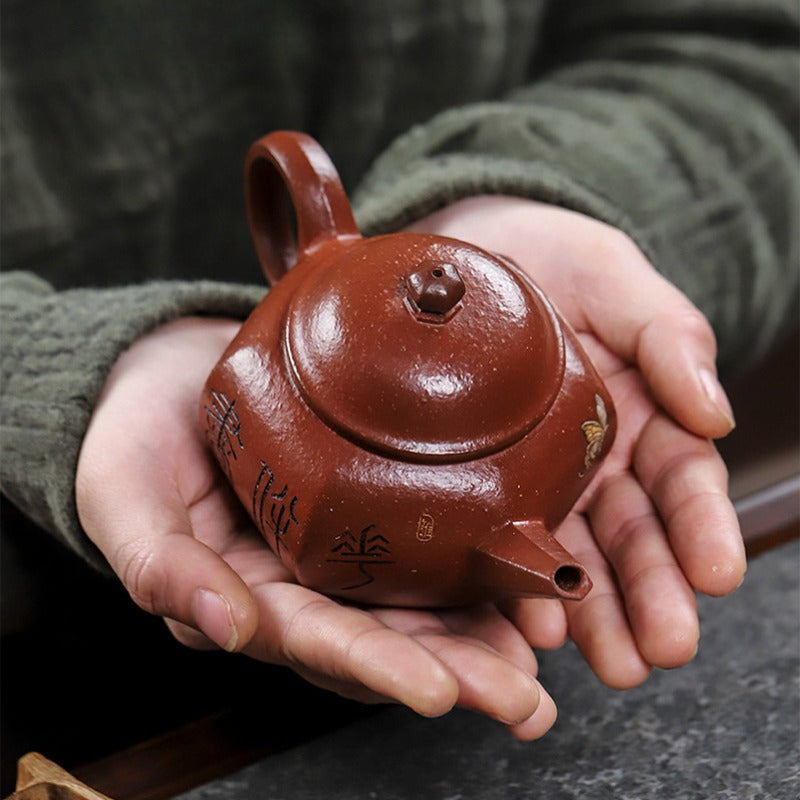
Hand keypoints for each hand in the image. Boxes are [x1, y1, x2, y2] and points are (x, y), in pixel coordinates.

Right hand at [75, 316, 555, 738]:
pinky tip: (518, 588)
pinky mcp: (367, 501)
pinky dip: (471, 568)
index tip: (440, 690)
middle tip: (522, 700)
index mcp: (246, 595)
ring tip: (540, 664)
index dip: (376, 666)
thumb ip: (161, 567)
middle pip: (382, 638)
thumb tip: (223, 629)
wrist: (172, 371)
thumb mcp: (123, 497)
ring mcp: (338, 544)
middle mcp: (302, 582)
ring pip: (414, 602)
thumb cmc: (136, 435)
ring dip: (478, 637)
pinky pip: (423, 542)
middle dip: (453, 671)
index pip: (316, 642)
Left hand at [407, 196, 744, 687]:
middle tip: (661, 648)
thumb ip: (670, 338)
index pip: (683, 483)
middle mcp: (600, 463)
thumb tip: (717, 414)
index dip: (703, 529)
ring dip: (597, 614)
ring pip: (579, 558)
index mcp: (645, 417)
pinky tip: (533, 626)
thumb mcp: (617, 280)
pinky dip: (525, 589)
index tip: (717, 575)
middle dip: (652, 594)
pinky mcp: (491, 489)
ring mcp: (546, 482)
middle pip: (635, 539)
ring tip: (607, 661)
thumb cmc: (553, 261)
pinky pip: (511, 543)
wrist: (471, 258)